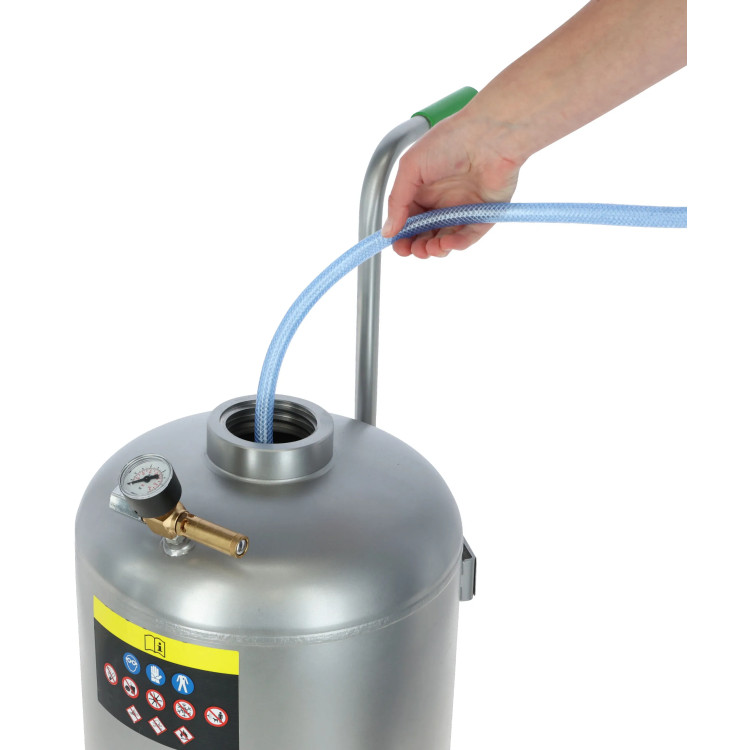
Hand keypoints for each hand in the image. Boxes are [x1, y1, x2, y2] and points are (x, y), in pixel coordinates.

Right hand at [381, 109, 522, 258]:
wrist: (490, 133)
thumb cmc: (450, 140)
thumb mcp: (410, 167)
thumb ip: (397, 201)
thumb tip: (388, 230)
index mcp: (423, 188)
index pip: (409, 219)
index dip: (402, 235)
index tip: (397, 246)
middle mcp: (443, 200)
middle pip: (426, 233)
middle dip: (417, 245)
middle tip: (412, 251)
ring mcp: (464, 208)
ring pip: (447, 237)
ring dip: (436, 248)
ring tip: (429, 248)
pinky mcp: (485, 213)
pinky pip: (470, 235)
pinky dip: (457, 243)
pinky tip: (446, 244)